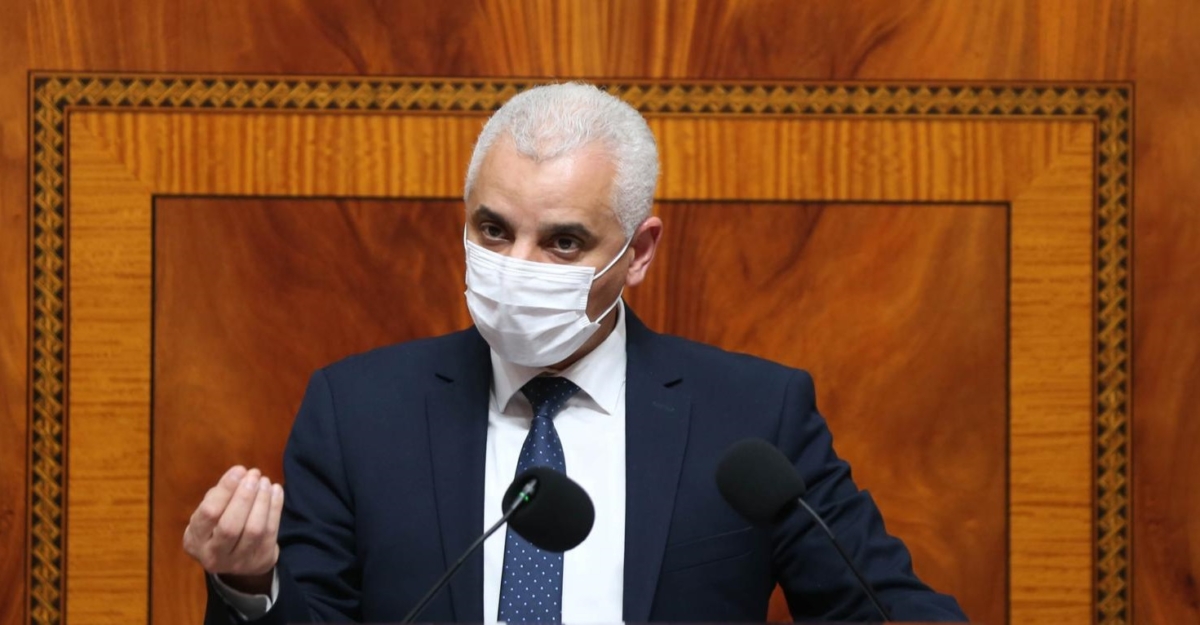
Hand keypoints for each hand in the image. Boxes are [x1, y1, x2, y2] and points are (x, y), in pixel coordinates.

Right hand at [183, 465, 284, 593]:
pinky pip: (271, 532)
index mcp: (195, 541)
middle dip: (244, 496)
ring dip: (262, 500)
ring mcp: (239, 562)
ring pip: (254, 530)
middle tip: (254, 475)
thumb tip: (239, 474)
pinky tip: (275, 490)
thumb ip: (218, 496)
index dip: (225, 490)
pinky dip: (275, 507)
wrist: (235, 562)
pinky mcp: (262, 560)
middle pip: (231, 526)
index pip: (209, 514)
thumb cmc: (216, 530)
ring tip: (264, 481)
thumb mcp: (207, 516)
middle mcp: (214, 556)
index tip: (239, 470)